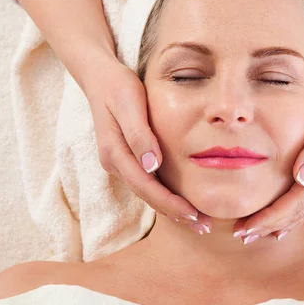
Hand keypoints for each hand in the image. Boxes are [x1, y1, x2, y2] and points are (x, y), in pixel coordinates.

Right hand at [83, 57, 211, 233]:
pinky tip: (181, 202)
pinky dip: (165, 196)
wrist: (99, 77)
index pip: (146, 186)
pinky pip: (146, 183)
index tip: (193, 214)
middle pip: (147, 196)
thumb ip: (139, 134)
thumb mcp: (129, 102)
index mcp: (114, 152)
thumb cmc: (117, 86)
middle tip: (204, 227)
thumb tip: (151, 165)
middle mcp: (115, 163)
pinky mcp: (126, 159)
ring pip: (147, 193)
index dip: (170, 202)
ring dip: (171, 209)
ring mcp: (119, 163)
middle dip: (175, 213)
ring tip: (197, 221)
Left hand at [232, 78, 303, 242]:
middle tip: (241, 236)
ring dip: (278, 224)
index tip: (247, 227)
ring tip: (253, 234)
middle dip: (269, 226)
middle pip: (298, 212)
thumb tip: (301, 179)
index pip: (296, 202)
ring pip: (303, 211)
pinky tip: (281, 227)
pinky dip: (293, 216)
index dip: (270, 217)